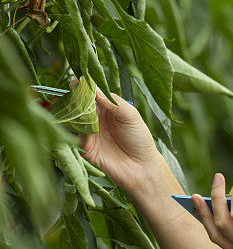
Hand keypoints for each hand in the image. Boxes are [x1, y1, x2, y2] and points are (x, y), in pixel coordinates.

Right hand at [71, 79, 165, 196]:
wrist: (142, 166)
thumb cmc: (139, 138)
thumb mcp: (130, 115)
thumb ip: (113, 102)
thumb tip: (94, 89)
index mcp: (106, 107)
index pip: (91, 93)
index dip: (84, 87)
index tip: (78, 82)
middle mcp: (95, 118)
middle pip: (79, 105)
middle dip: (76, 99)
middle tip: (76, 95)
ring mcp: (89, 133)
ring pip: (74, 120)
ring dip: (75, 113)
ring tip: (80, 108)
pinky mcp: (86, 148)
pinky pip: (78, 136)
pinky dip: (80, 129)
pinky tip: (86, 125)